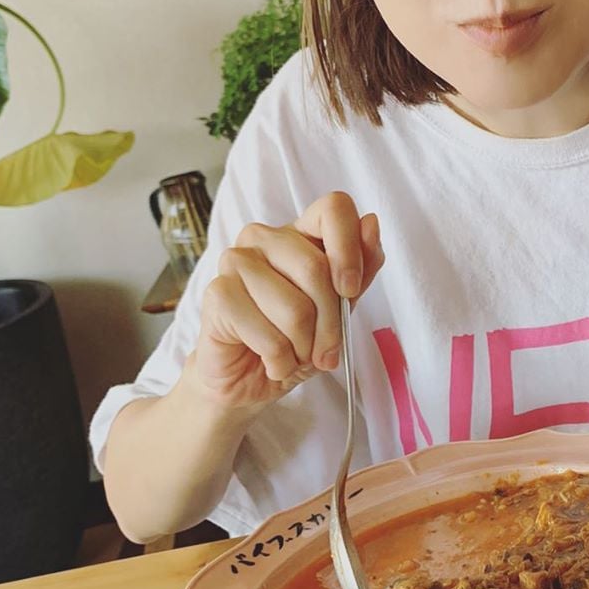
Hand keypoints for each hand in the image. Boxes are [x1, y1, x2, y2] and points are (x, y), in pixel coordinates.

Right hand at [188, 191, 384, 414]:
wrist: (249, 379)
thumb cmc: (296, 340)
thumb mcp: (341, 307)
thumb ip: (361, 268)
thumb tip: (371, 224)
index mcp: (300, 232)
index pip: (333, 208)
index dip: (349, 249)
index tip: (350, 290)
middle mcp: (264, 237)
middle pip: (316, 268)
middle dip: (331, 324)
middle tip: (325, 351)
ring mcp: (236, 261)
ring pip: (294, 308)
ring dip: (304, 348)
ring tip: (295, 355)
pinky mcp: (217, 294)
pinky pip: (268, 335)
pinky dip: (280, 360)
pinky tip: (274, 363)